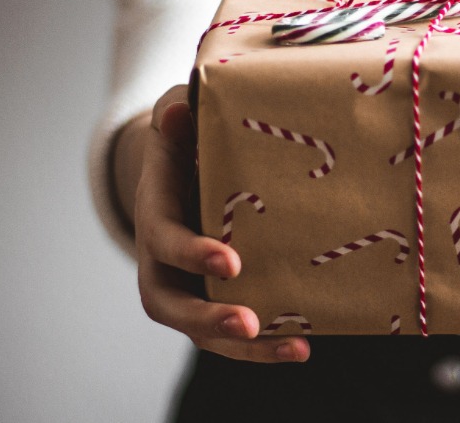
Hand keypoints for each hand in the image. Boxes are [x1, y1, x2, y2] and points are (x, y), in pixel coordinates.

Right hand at [128, 85, 309, 361]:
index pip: (164, 241)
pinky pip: (232, 335)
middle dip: (208, 318)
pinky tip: (304, 346)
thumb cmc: (186, 141)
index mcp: (155, 215)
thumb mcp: (179, 120)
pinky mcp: (214, 301)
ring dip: (245, 348)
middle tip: (248, 323)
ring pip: (202, 332)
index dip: (193, 253)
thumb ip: (178, 115)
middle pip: (171, 305)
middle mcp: (162, 262)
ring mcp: (187, 287)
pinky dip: (264, 346)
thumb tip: (178, 111)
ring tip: (294, 348)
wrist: (183, 169)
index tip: (231, 261)